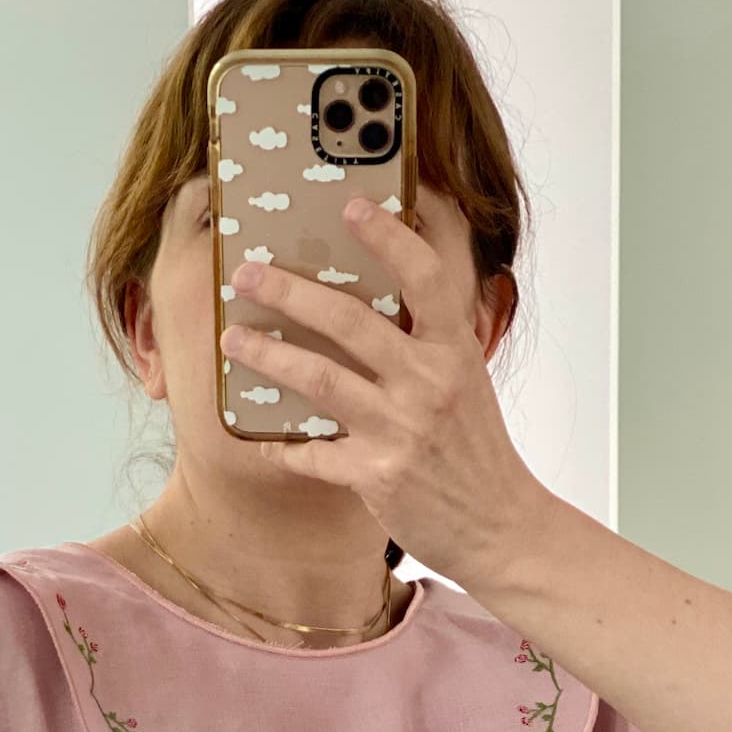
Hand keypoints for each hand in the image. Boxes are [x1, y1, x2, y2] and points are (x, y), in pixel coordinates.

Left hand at [217, 193, 555, 590]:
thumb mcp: (467, 382)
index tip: (350, 205)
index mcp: (455, 351)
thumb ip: (432, 340)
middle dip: (289, 292)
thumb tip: (386, 292)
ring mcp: (401, 430)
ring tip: (232, 340)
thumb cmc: (476, 452)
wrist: (498, 526)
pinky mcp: (377, 477)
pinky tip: (258, 437)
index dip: (388, 236)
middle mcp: (429, 384)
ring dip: (269, 356)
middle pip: (350, 322)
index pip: (426, 276)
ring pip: (320, 380)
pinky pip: (313, 454)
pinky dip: (281, 446)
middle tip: (246, 274)